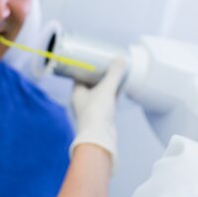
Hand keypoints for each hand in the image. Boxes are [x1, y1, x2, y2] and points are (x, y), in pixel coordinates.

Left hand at [69, 58, 125, 173]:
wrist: (100, 136)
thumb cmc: (96, 113)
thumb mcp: (106, 88)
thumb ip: (113, 74)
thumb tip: (119, 60)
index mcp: (77, 93)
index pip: (78, 76)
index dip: (86, 68)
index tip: (93, 60)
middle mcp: (82, 101)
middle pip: (89, 84)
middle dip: (97, 75)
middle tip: (106, 65)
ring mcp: (91, 109)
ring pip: (98, 93)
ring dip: (105, 85)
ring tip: (114, 74)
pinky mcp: (101, 116)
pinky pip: (106, 100)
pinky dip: (112, 94)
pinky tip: (120, 88)